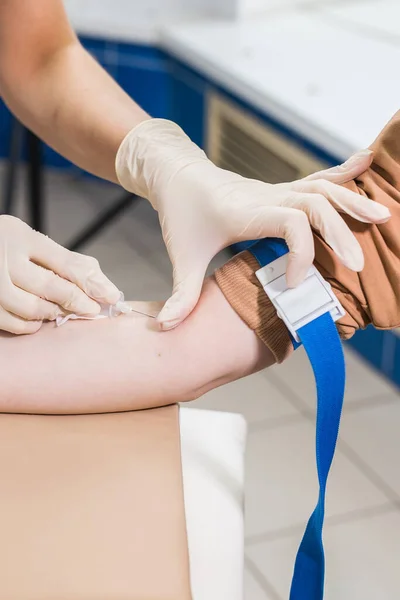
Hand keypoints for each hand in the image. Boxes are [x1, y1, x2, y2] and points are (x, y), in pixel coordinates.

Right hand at [0, 215, 119, 333]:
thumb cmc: (4, 247)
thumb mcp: (29, 241)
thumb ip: (63, 260)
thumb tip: (102, 286)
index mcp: (20, 236)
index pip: (64, 262)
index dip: (91, 282)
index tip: (112, 296)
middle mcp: (3, 257)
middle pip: (50, 286)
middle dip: (76, 301)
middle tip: (91, 310)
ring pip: (32, 308)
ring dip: (53, 313)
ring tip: (60, 311)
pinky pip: (12, 323)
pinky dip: (30, 325)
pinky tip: (38, 319)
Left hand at [116, 119, 389, 329]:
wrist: (177, 174)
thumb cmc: (181, 213)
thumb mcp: (180, 254)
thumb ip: (180, 293)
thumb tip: (164, 329)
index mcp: (246, 212)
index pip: (291, 223)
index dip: (302, 253)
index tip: (295, 285)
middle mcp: (266, 196)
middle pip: (315, 205)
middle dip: (341, 233)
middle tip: (359, 265)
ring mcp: (275, 190)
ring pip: (321, 189)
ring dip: (352, 202)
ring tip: (383, 217)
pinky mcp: (279, 189)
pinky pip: (315, 179)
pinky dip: (342, 173)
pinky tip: (366, 160)